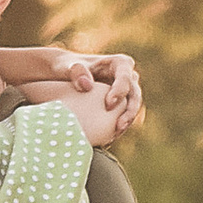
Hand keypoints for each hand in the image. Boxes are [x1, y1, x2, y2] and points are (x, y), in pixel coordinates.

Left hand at [0, 45, 143, 134]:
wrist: (67, 75)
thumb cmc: (68, 67)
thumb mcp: (69, 67)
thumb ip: (76, 72)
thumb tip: (87, 85)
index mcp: (120, 63)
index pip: (125, 77)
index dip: (119, 91)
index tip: (108, 105)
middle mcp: (128, 76)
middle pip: (135, 94)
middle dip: (129, 111)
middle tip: (118, 126)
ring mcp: (127, 90)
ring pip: (133, 107)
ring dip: (126, 122)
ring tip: (114, 136)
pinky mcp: (123, 103)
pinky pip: (125, 115)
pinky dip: (119, 126)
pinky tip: (109, 138)